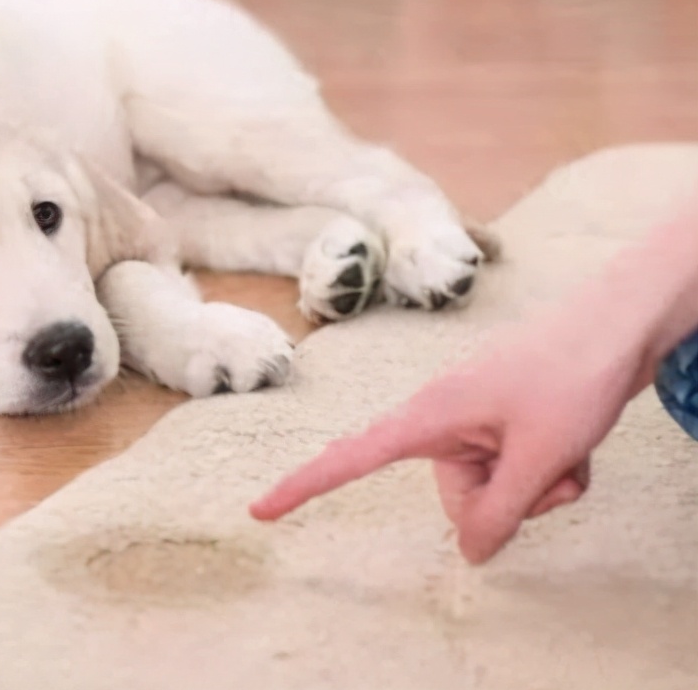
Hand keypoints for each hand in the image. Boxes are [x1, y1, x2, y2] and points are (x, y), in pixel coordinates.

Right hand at [249, 317, 645, 563]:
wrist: (620, 324)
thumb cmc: (571, 375)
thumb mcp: (539, 457)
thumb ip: (500, 513)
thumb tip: (471, 554)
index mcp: (428, 416)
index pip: (350, 458)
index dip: (303, 486)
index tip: (259, 509)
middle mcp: (443, 420)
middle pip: (457, 498)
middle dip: (508, 501)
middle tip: (549, 469)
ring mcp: (475, 421)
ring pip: (493, 490)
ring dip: (537, 485)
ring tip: (567, 448)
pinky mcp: (503, 422)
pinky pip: (515, 471)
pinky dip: (548, 471)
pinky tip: (574, 445)